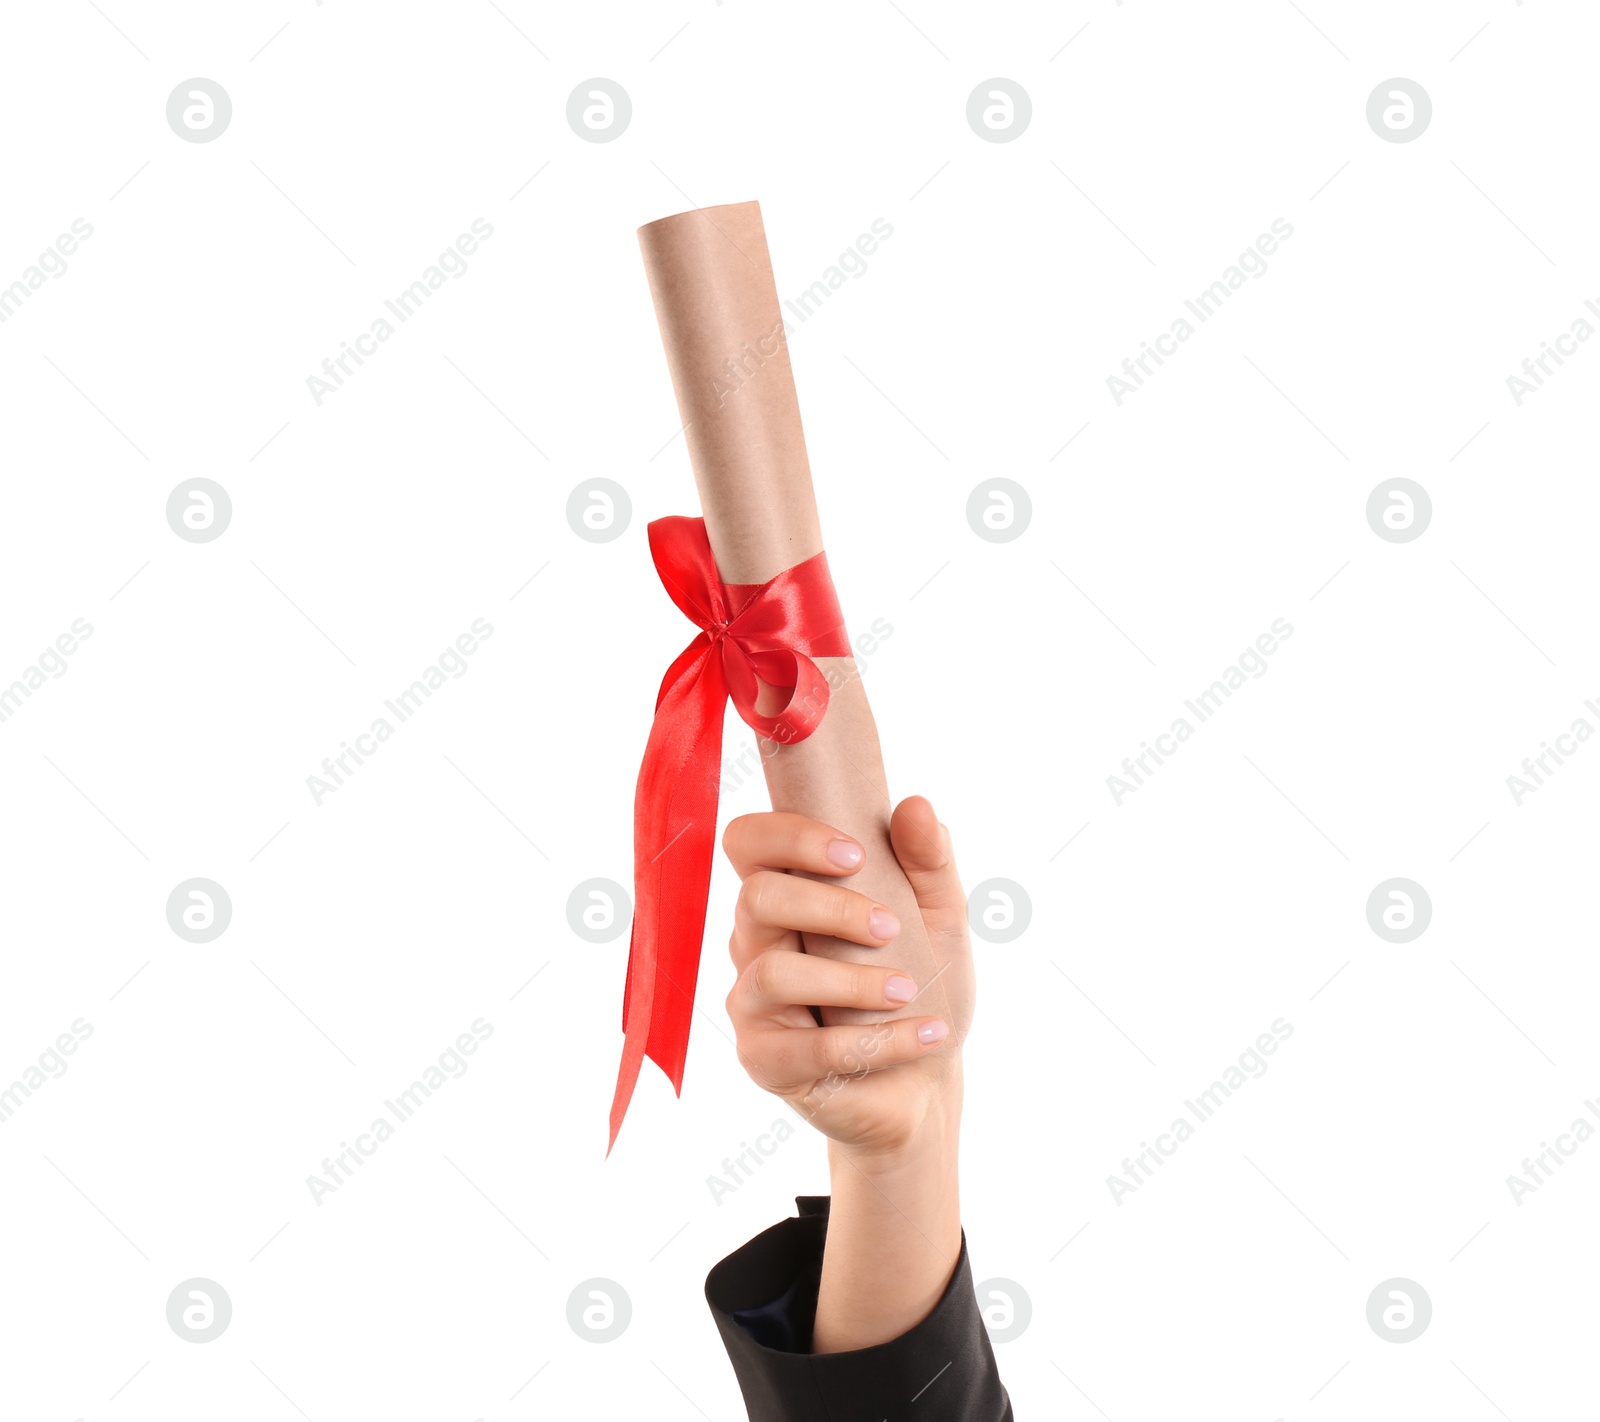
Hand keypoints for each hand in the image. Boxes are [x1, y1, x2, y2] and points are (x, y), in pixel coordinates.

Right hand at [721, 795, 972, 1163]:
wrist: (927, 1080)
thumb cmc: (922, 986)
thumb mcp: (940, 919)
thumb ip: (929, 862)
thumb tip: (915, 805)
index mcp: (786, 894)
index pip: (748, 842)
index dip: (789, 836)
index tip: (855, 854)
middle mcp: (754, 942)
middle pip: (756, 897)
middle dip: (829, 906)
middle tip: (890, 928)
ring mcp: (752, 1003)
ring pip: (774, 973)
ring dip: (853, 980)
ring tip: (907, 989)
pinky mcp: (764, 1060)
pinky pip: (810, 1048)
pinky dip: (880, 1040)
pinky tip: (928, 1033)